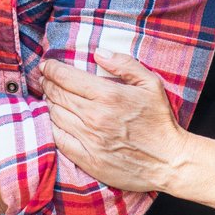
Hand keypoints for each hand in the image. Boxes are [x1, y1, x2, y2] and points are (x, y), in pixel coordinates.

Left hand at [39, 51, 183, 193]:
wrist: (169, 162)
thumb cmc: (160, 121)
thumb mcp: (150, 84)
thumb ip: (124, 64)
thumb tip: (98, 53)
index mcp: (108, 95)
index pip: (66, 77)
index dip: (52, 69)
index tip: (46, 66)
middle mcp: (94, 117)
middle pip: (57, 95)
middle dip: (47, 83)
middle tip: (45, 79)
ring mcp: (89, 140)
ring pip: (55, 115)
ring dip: (48, 103)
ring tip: (49, 97)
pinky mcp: (87, 159)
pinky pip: (58, 139)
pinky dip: (52, 126)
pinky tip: (54, 120)